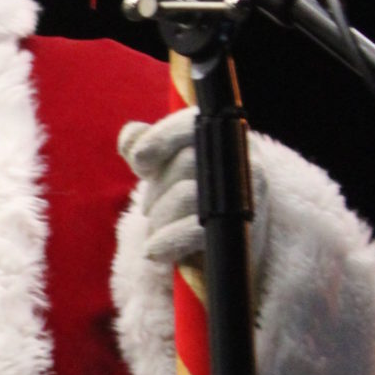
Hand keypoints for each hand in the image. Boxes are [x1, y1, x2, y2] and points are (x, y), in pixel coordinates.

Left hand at [119, 105, 268, 277]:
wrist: (228, 245)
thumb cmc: (193, 200)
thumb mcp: (167, 172)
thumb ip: (147, 149)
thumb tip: (130, 135)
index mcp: (222, 135)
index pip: (190, 124)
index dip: (161, 138)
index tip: (138, 159)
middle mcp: (240, 156)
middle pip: (184, 161)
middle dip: (156, 189)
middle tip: (147, 209)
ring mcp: (244, 191)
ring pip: (186, 194)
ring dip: (159, 216)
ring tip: (154, 230)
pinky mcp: (239, 227)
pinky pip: (196, 230)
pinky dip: (169, 240)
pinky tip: (153, 251)